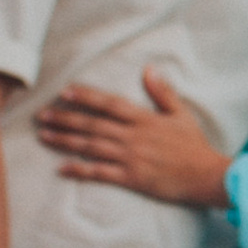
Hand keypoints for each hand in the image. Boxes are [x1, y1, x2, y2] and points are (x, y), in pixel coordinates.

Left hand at [37, 69, 231, 210]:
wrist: (205, 176)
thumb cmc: (194, 146)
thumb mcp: (181, 114)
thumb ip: (162, 92)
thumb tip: (149, 69)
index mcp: (144, 119)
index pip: (109, 104)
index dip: (86, 97)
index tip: (65, 92)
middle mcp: (133, 137)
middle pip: (93, 125)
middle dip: (65, 118)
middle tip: (42, 115)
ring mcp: (130, 158)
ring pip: (90, 147)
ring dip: (65, 141)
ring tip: (44, 136)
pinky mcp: (131, 178)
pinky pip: (100, 174)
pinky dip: (79, 170)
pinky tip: (61, 168)